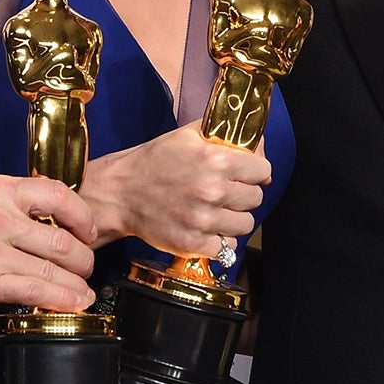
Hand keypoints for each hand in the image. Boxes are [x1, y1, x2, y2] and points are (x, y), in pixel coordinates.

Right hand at [0, 174, 98, 313]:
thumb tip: (28, 221)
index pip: (58, 193)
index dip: (82, 215)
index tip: (87, 230)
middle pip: (63, 236)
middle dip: (84, 256)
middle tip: (86, 267)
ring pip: (54, 266)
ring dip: (77, 282)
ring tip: (84, 291)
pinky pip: (34, 291)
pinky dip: (60, 299)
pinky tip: (72, 304)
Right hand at [79, 122, 268, 258]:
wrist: (121, 193)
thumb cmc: (154, 162)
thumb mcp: (188, 136)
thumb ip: (225, 135)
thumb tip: (258, 144)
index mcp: (216, 160)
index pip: (263, 170)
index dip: (256, 172)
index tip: (247, 175)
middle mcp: (213, 191)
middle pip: (256, 199)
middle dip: (244, 195)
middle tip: (227, 193)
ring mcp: (203, 220)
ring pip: (245, 225)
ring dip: (233, 219)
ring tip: (216, 211)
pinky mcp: (193, 243)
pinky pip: (226, 247)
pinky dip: (218, 240)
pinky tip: (205, 228)